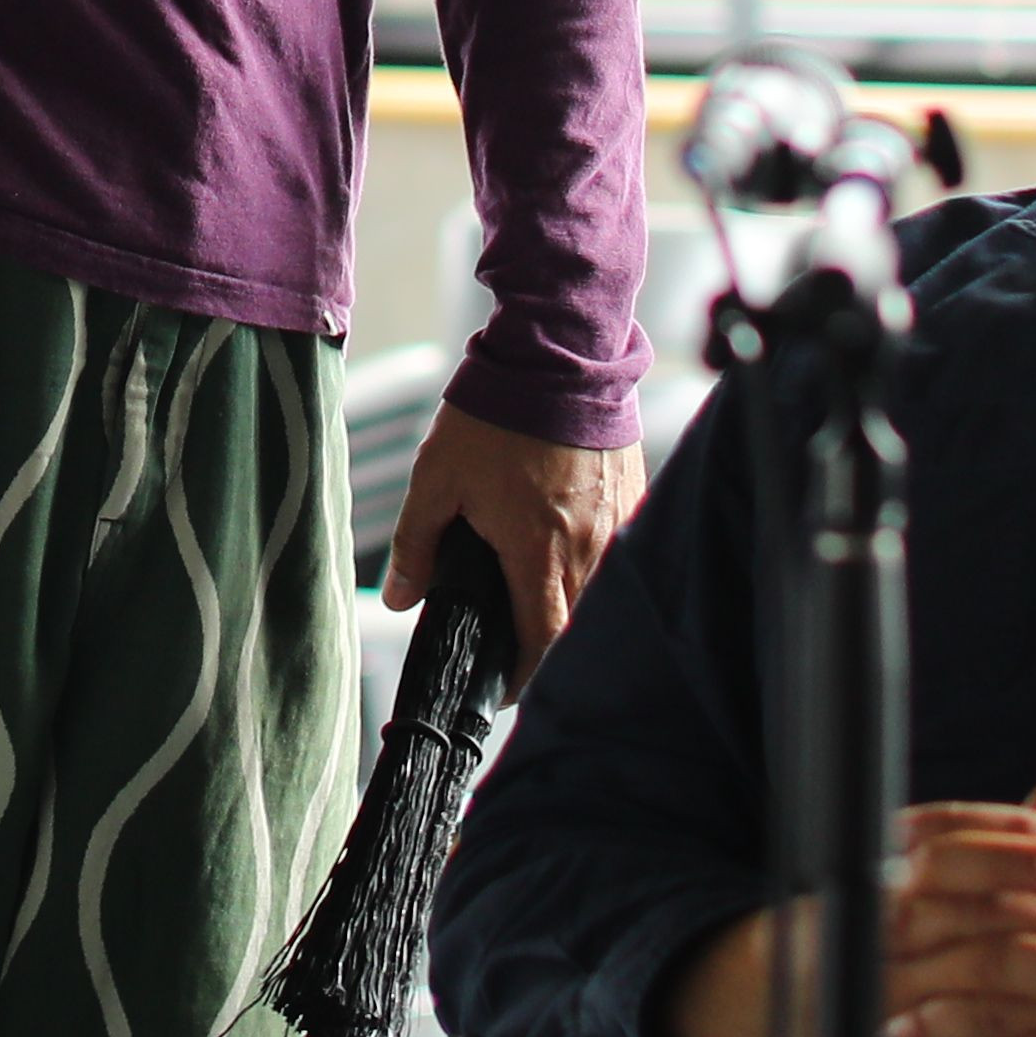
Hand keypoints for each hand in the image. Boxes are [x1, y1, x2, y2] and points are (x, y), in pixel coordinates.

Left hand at [386, 403, 640, 670]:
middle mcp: (587, 546)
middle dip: (549, 648)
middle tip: (518, 651)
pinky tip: (574, 553)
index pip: (542, 642)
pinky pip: (620, 550)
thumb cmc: (497, 411)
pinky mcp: (634, 494)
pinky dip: (599, 566)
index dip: (523, 675)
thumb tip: (401, 597)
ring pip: (602, 591)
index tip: (504, 685)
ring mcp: (617, 521)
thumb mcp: (437, 477)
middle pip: (577, 626)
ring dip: (576, 607)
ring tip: (544, 605)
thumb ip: (417, 543)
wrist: (558, 350)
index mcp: (538, 551)